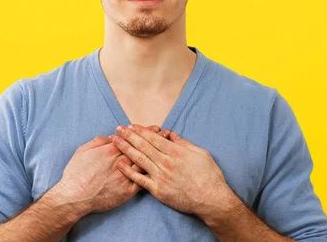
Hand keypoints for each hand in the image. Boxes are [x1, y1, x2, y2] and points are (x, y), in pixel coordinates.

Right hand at [57, 125, 165, 213]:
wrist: (75, 197)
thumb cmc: (76, 173)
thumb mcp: (83, 151)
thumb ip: (98, 141)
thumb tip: (110, 136)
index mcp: (110, 150)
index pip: (131, 138)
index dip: (144, 132)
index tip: (154, 128)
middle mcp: (120, 161)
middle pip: (141, 148)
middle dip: (154, 140)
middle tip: (165, 133)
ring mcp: (125, 176)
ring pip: (145, 162)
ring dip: (157, 154)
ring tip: (168, 148)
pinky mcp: (127, 191)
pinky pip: (143, 181)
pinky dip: (153, 174)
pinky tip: (161, 170)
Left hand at [112, 124, 230, 216]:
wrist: (211, 200)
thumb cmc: (209, 176)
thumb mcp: (200, 153)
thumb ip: (183, 143)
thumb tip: (171, 134)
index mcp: (176, 152)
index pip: (153, 138)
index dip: (141, 131)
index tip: (131, 125)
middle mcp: (166, 162)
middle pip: (143, 146)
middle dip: (129, 136)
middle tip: (118, 128)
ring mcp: (160, 177)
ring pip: (139, 159)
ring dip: (125, 148)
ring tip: (115, 141)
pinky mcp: (158, 190)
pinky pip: (139, 179)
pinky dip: (128, 171)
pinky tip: (119, 163)